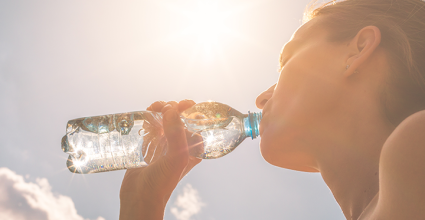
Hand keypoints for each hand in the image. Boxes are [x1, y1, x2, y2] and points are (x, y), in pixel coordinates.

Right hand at [119, 100, 201, 219]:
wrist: (140, 198)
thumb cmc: (162, 182)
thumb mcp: (176, 158)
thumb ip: (177, 133)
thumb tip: (171, 109)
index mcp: (193, 147)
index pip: (197, 122)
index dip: (192, 110)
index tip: (183, 104)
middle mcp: (180, 144)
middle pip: (180, 117)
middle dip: (173, 107)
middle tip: (163, 108)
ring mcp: (164, 144)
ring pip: (165, 119)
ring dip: (161, 110)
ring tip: (153, 109)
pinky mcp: (150, 145)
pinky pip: (152, 125)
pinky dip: (150, 117)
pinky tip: (146, 115)